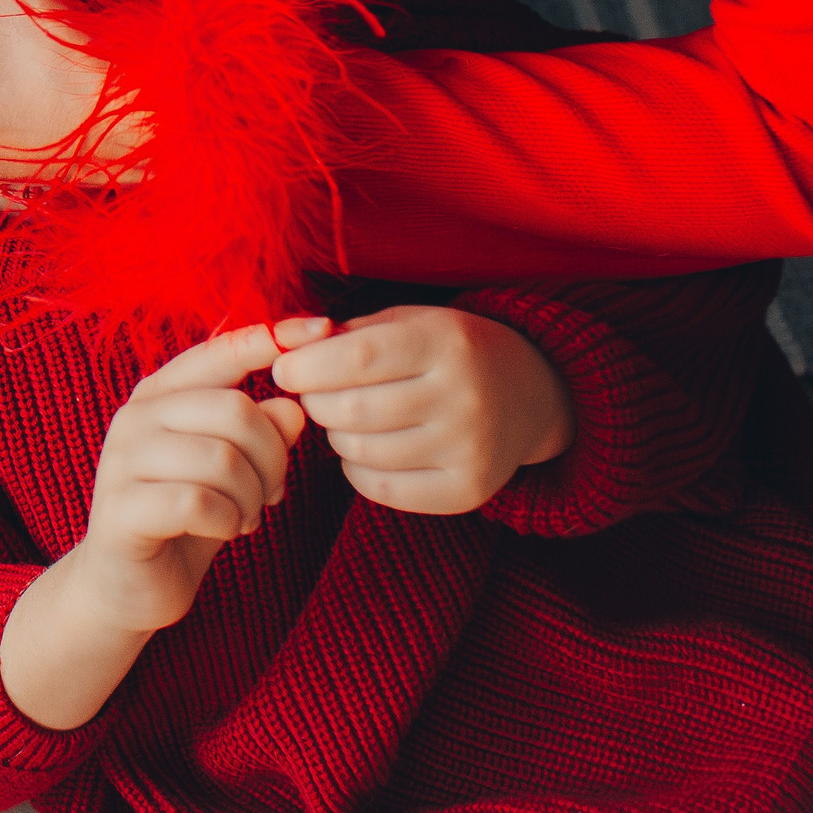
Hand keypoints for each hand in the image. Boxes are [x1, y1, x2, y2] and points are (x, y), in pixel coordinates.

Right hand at [0, 319, 317, 728]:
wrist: (126, 587)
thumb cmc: (184, 517)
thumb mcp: (233, 469)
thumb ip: (261, 432)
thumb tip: (295, 407)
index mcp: (161, 394)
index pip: (221, 351)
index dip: (273, 337)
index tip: (323, 327)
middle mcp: (136, 417)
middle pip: (234, 410)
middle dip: (272, 457)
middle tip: (272, 493)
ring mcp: (122, 461)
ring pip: (222, 458)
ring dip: (251, 496)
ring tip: (246, 516)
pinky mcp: (121, 509)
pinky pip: (199, 502)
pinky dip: (228, 521)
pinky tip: (225, 531)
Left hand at [271, 306, 574, 515]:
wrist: (531, 393)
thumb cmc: (451, 350)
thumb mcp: (410, 321)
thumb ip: (347, 333)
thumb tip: (282, 347)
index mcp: (448, 343)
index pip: (359, 357)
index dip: (309, 367)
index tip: (285, 370)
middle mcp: (464, 397)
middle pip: (353, 409)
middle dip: (317, 402)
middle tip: (315, 394)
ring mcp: (469, 449)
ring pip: (362, 451)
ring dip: (336, 435)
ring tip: (347, 417)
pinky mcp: (468, 491)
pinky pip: (381, 488)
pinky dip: (357, 469)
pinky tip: (368, 447)